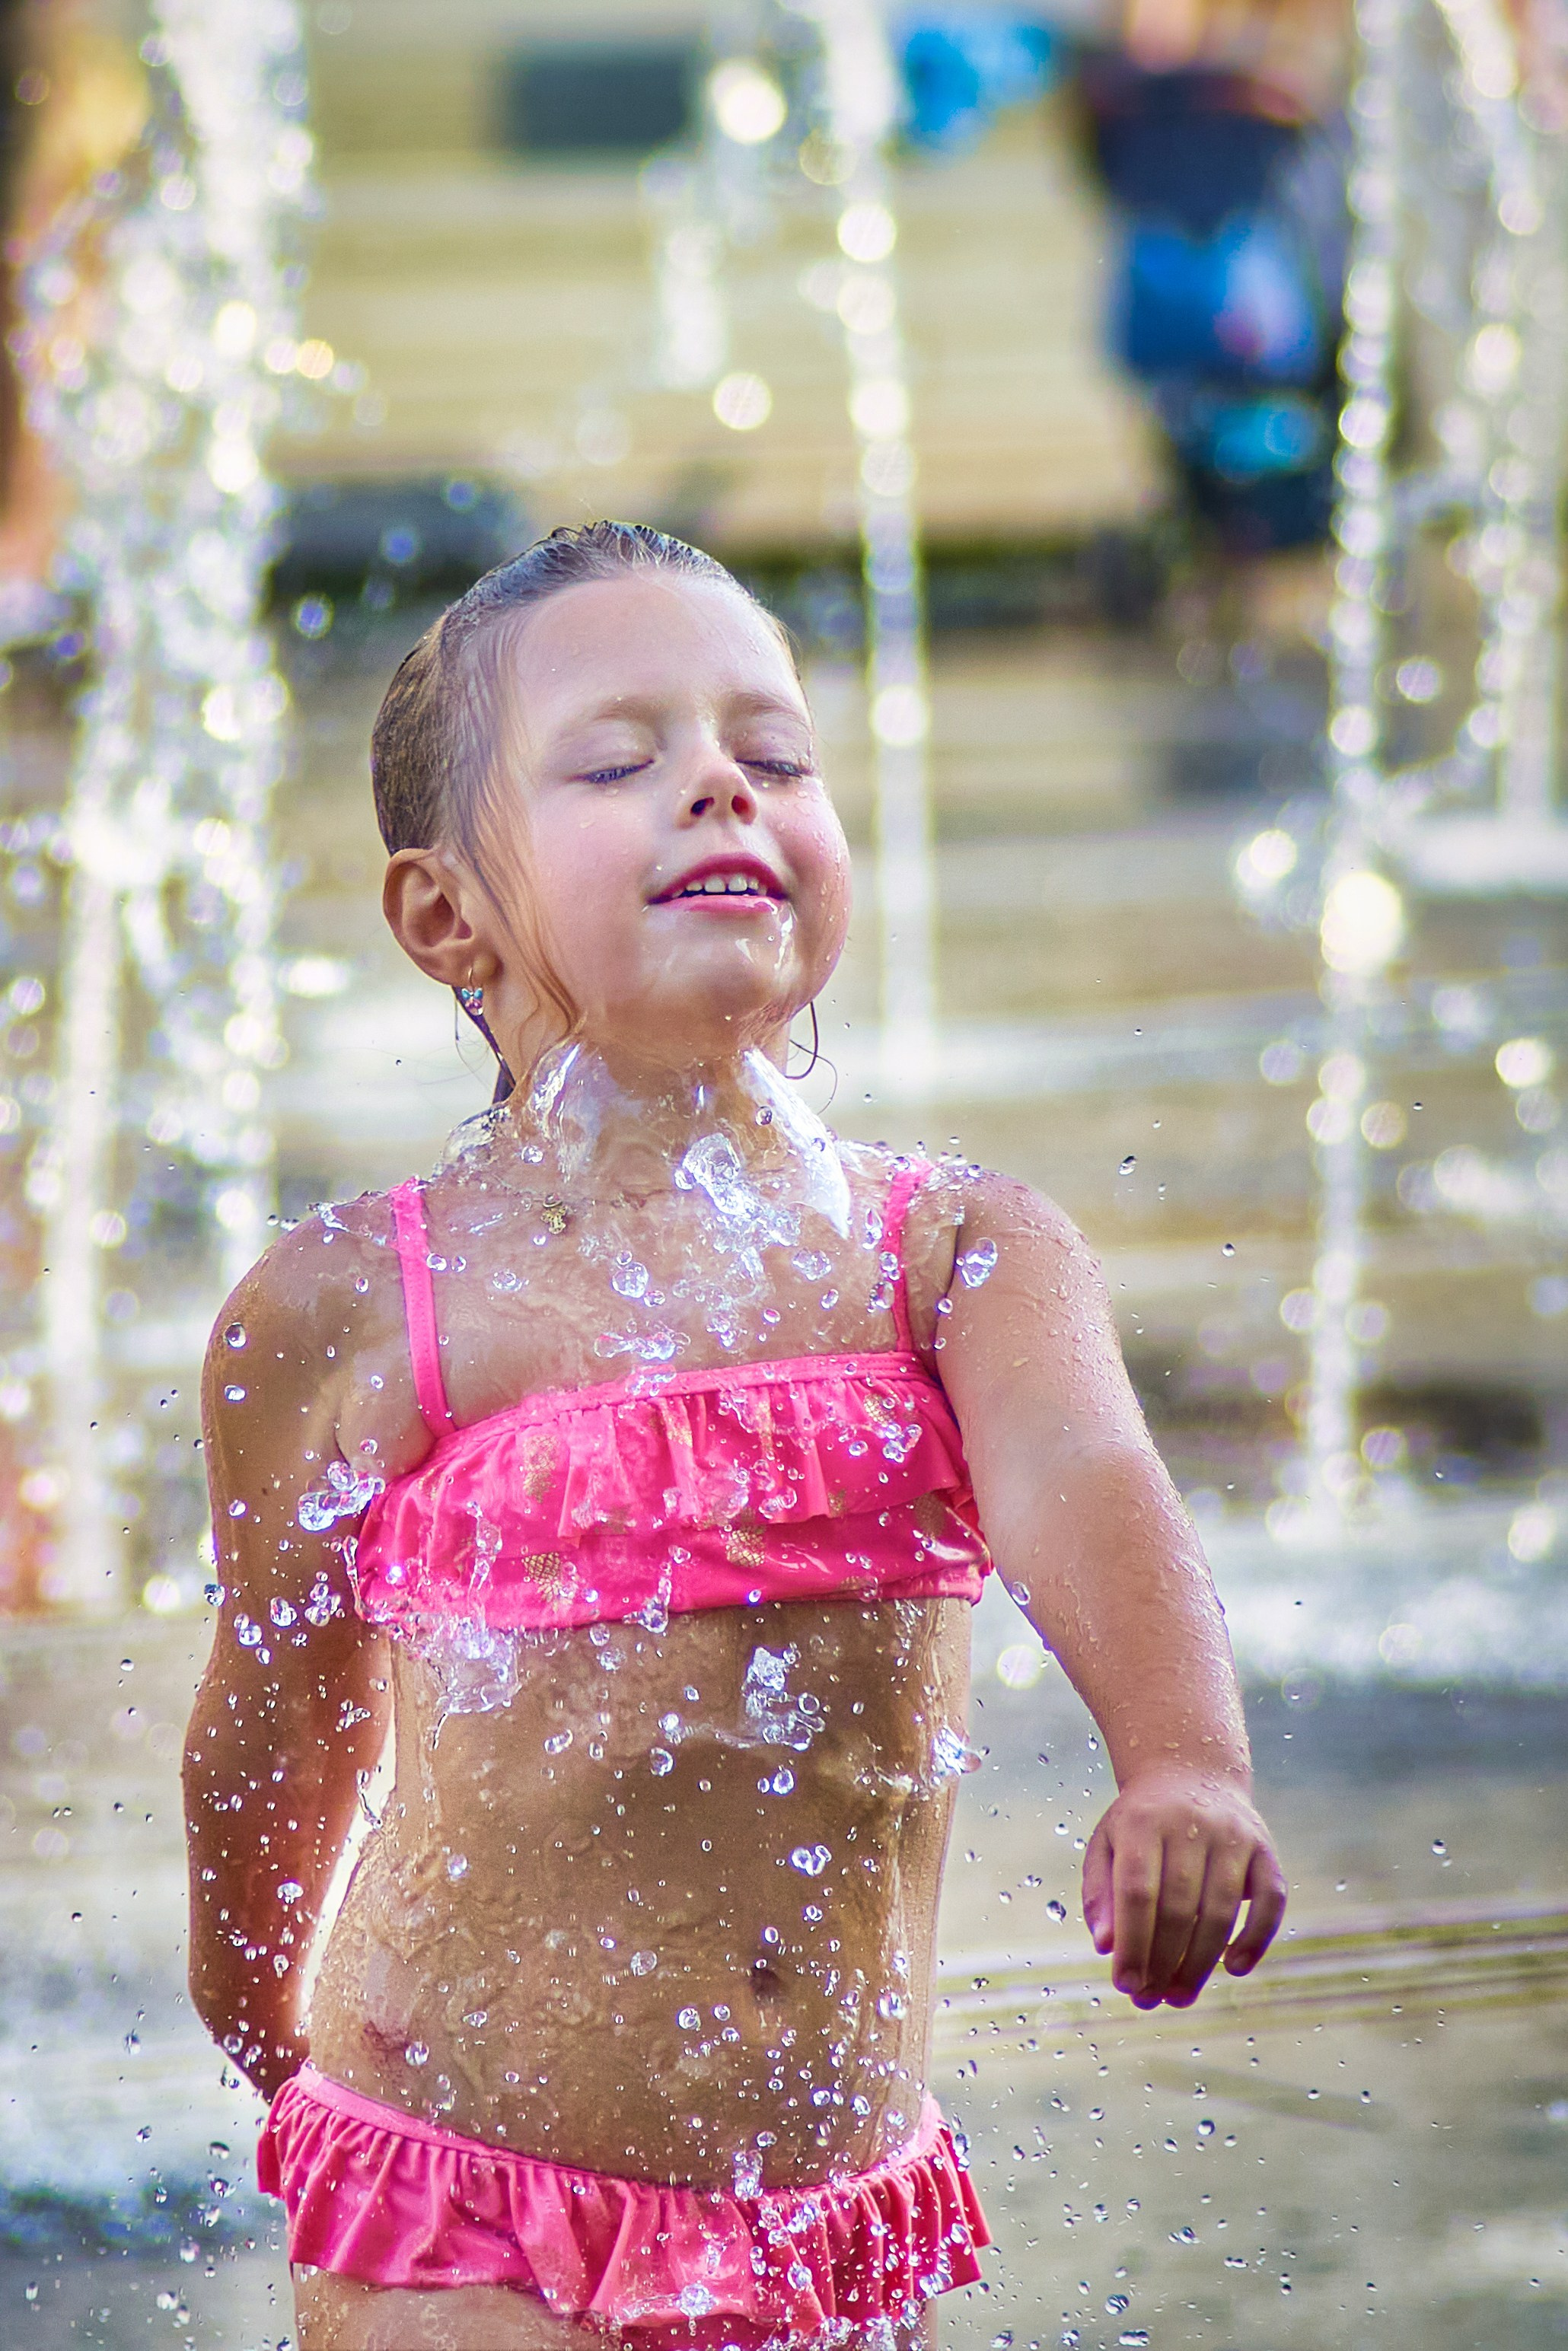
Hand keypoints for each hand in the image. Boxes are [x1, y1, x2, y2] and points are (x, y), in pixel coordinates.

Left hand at [1081, 1766, 1285, 2009]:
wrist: (1190, 1769)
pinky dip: (1256, 1939)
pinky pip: (1270, 1902)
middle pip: (1180, 1908)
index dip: (1132, 1943)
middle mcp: (1192, 1824)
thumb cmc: (1140, 1821)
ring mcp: (1234, 1836)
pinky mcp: (1266, 1849)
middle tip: (1151, 2000)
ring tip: (1180, 1996)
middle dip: (1164, 1962)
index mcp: (1143, 1821)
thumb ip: (1101, 1893)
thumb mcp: (1107, 1843)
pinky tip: (1234, 1968)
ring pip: (1221, 1911)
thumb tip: (1105, 1946)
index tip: (1124, 1984)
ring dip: (1201, 1962)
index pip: (1138, 1892)